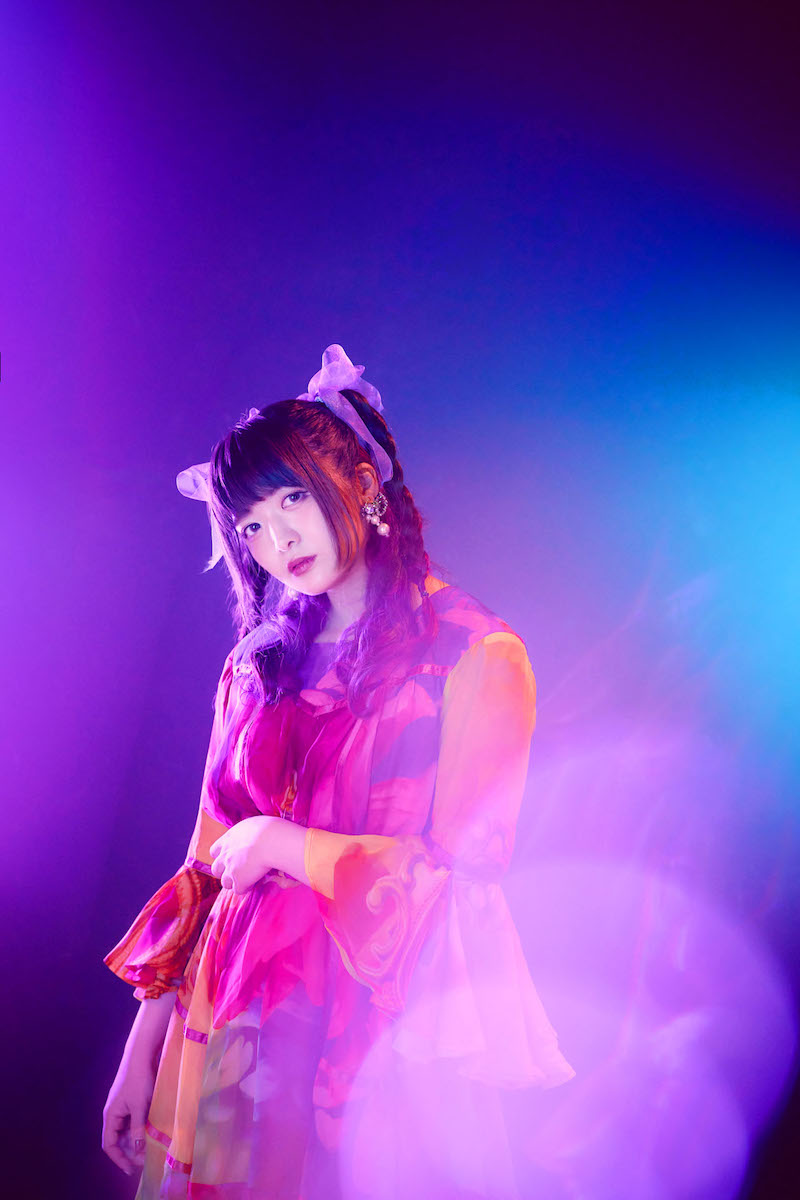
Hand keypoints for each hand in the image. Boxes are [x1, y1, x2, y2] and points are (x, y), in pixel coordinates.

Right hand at [102, 1055, 155, 1175]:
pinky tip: (152, 1132)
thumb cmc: (139, 1079)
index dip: (118, 1159)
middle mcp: (114, 1113)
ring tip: (151, 1149)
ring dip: (137, 1140)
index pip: (109, 1144)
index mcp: (111, 1115)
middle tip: (145, 1161)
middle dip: (130, 1151)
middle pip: (119, 1139)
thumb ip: (138, 1128)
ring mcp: (123, 1106)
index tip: (131, 1170)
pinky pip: (134, 1120)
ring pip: (128, 1130)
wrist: (141, 1054)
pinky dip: (142, 1129)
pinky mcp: (132, 1100)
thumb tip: (137, 1150)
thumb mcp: (140, 1106)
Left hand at [210, 816, 279, 893]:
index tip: (233, 856)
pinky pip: (239, 890)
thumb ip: (248, 833)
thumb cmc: (270, 829)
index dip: (222, 855)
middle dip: (224, 871)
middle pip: (216, 869)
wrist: (272, 842)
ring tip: (248, 879)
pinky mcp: (239, 881)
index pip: (215, 850)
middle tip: (238, 871)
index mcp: (229, 838)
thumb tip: (255, 835)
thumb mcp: (255, 824)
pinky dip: (246, 888)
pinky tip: (256, 883)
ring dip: (234, 882)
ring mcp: (230, 869)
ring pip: (225, 882)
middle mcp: (226, 854)